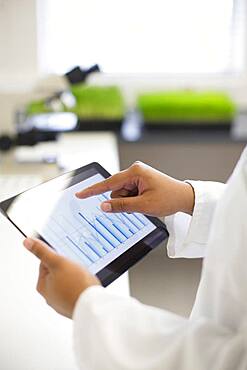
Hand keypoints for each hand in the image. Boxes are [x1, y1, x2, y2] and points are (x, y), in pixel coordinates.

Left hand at [23, 238, 99, 317]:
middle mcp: (50, 296)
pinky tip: (85, 285)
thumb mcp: (58, 262)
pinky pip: (76, 290)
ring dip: (75, 277)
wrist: (94, 304)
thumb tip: (28, 243)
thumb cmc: (76, 285)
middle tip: (76, 269)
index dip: (58, 257)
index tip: (66, 259)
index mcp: (42, 286)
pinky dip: (80, 286)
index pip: (46, 263)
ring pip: (68, 281)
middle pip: (57, 272)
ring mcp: (62, 301)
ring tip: (82, 277)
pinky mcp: (73, 304)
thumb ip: (43, 252)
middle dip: (67, 268)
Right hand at [76, 161, 193, 216]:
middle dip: (123, 200)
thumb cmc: (168, 198)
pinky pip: (128, 193)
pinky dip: (133, 200)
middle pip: (116, 190)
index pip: (108, 183)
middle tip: (140, 204)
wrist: (184, 197)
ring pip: (121, 193)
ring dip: (129, 201)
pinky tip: (145, 200)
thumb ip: (121, 206)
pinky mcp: (139, 181)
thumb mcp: (143, 205)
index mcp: (135, 172)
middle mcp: (134, 171)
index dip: (93, 190)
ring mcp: (137, 175)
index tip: (80, 193)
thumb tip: (103, 206)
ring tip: (145, 202)